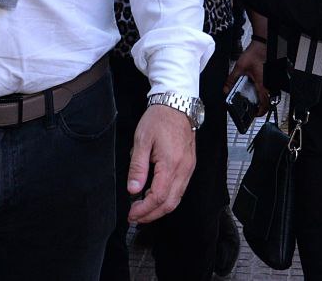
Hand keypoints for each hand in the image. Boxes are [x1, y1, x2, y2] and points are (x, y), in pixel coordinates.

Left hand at [127, 103, 196, 223]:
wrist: (177, 104)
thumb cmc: (159, 119)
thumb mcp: (142, 140)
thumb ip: (137, 167)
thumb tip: (133, 189)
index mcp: (171, 164)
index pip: (158, 197)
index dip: (144, 210)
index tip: (132, 214)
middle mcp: (184, 169)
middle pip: (170, 203)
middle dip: (152, 215)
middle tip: (136, 218)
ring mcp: (189, 168)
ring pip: (177, 198)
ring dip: (160, 209)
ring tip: (144, 211)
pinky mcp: (190, 165)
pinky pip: (181, 189)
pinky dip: (168, 198)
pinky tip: (156, 197)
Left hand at [224, 40, 270, 116]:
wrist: (262, 44)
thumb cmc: (255, 53)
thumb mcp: (239, 67)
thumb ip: (231, 79)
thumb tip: (226, 89)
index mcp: (262, 84)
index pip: (264, 103)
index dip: (260, 112)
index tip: (255, 114)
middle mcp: (269, 83)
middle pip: (269, 101)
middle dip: (261, 107)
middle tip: (254, 108)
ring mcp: (271, 79)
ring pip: (270, 94)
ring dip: (264, 99)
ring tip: (255, 99)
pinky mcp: (272, 76)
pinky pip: (270, 87)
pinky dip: (265, 91)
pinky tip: (257, 88)